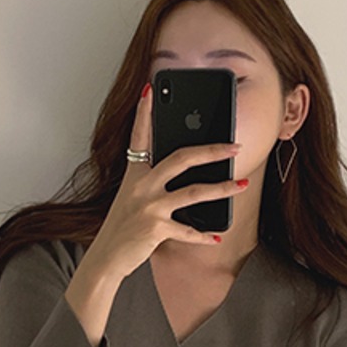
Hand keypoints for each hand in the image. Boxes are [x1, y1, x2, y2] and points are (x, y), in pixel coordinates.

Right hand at [79, 83, 244, 282]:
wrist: (106, 257)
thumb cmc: (121, 227)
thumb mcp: (131, 198)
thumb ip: (151, 183)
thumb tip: (182, 174)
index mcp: (134, 174)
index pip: (140, 136)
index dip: (144, 113)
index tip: (150, 89)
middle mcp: (141, 186)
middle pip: (181, 158)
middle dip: (212, 151)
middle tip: (234, 146)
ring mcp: (149, 207)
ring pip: (193, 192)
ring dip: (221, 188)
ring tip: (240, 184)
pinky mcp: (155, 229)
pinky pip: (187, 230)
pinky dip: (203, 235)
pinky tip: (216, 236)